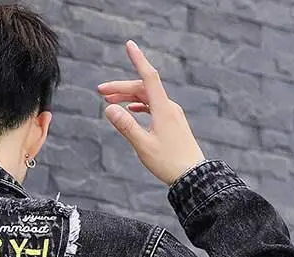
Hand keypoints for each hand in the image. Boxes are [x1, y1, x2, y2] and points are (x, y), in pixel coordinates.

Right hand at [98, 41, 204, 184]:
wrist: (192, 175)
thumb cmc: (168, 162)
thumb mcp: (143, 145)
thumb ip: (125, 126)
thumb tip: (109, 109)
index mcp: (163, 109)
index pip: (148, 77)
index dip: (138, 60)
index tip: (129, 45)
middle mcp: (169, 107)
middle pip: (143, 88)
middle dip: (122, 87)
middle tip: (101, 91)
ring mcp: (171, 115)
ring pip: (148, 98)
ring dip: (129, 97)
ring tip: (111, 101)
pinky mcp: (172, 123)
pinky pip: (154, 107)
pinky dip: (140, 105)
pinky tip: (131, 110)